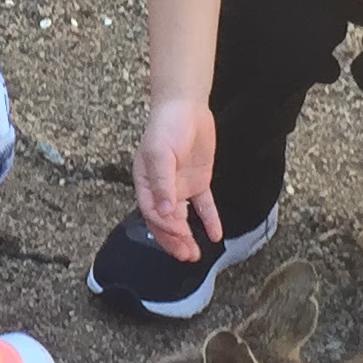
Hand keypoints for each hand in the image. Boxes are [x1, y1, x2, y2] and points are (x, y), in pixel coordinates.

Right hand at [133, 97, 221, 262]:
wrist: (186, 106)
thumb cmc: (166, 126)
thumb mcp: (161, 152)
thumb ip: (162, 182)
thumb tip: (163, 211)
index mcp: (145, 183)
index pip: (152, 213)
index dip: (165, 226)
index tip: (180, 233)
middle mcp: (161, 189)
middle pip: (166, 221)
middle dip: (175, 241)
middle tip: (187, 256)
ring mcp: (180, 186)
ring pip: (183, 218)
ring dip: (188, 237)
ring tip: (195, 254)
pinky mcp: (198, 182)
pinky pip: (203, 206)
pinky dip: (209, 220)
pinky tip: (216, 235)